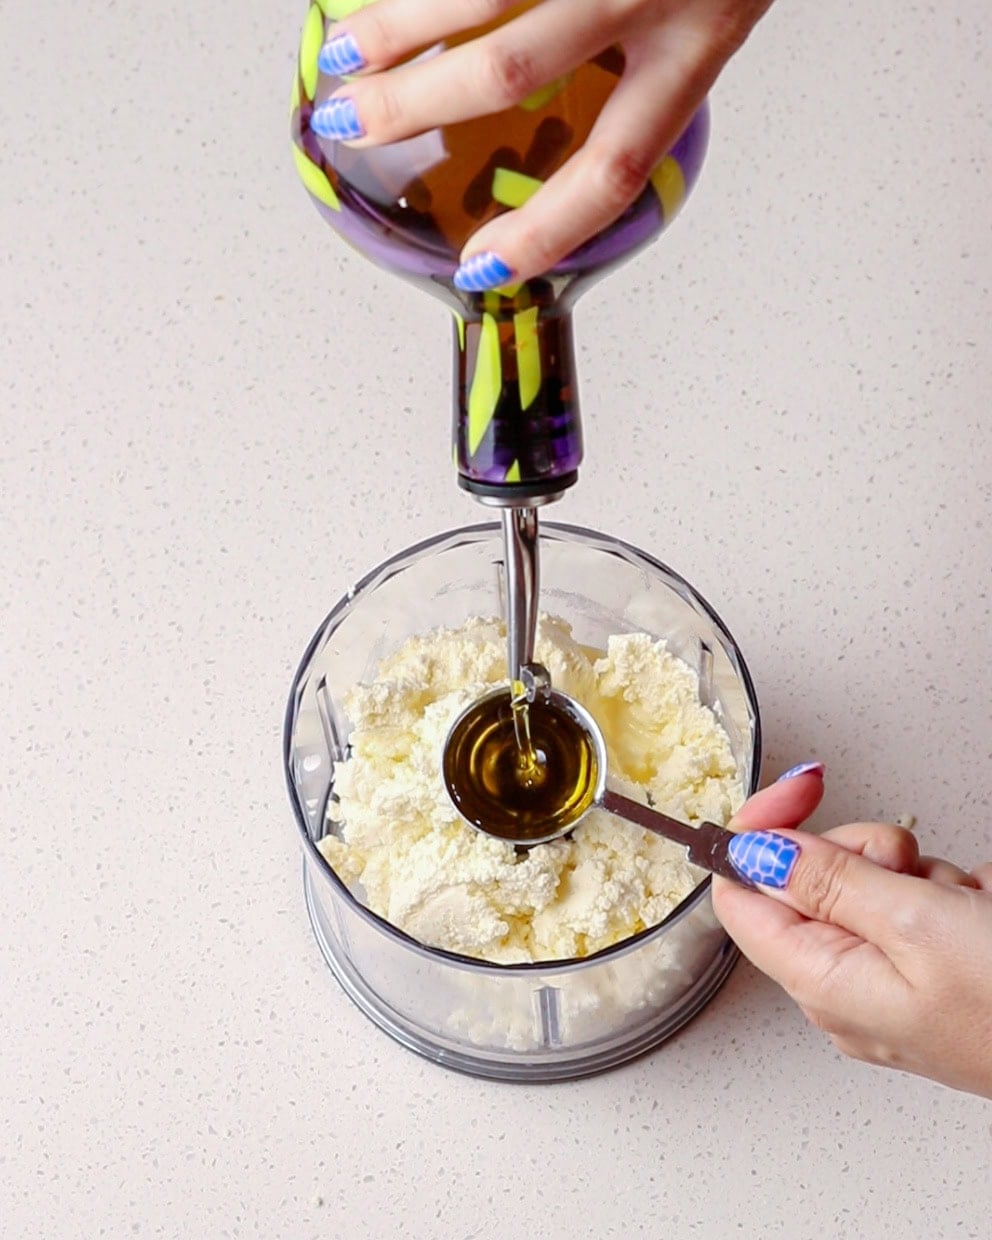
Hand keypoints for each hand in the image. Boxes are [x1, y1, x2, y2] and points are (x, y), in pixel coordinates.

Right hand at [312, 0, 774, 282]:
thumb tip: (546, 120)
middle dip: (416, 105)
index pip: (612, 171)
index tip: (481, 268)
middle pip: (513, 70)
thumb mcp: (709, 19)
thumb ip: (646, 70)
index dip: (542, 230)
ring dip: (396, 27)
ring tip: (343, 54)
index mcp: (694, 53)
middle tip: (352, 126)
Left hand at [714, 770, 991, 1099]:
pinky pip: (910, 904)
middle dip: (859, 850)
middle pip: (805, 879)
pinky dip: (943, 891)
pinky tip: (975, 909)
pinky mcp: (926, 972)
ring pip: (862, 883)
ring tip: (958, 901)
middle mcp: (840, 987)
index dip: (759, 832)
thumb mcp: (918, 925)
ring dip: (913, 871)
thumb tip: (754, 851)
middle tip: (906, 867)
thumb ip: (828, 881)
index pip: (739, 893)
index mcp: (820, 980)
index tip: (802, 792)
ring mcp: (884, 982)